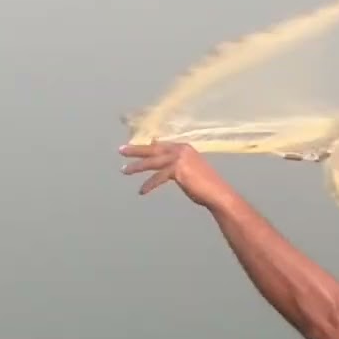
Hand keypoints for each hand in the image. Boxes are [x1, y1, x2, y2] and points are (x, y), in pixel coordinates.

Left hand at [120, 141, 235, 209]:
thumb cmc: (206, 186)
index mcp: (184, 148)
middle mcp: (181, 150)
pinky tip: (141, 191)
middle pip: (153, 148)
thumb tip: (167, 169)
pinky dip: (149, 185)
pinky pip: (158, 178)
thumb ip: (178, 166)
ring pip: (152, 162)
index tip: (135, 145)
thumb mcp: (191, 171)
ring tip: (124, 170)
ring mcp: (179, 159)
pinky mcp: (177, 170)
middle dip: (136, 150)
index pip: (161, 144)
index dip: (147, 145)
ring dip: (136, 166)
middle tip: (121, 150)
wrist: (217, 193)